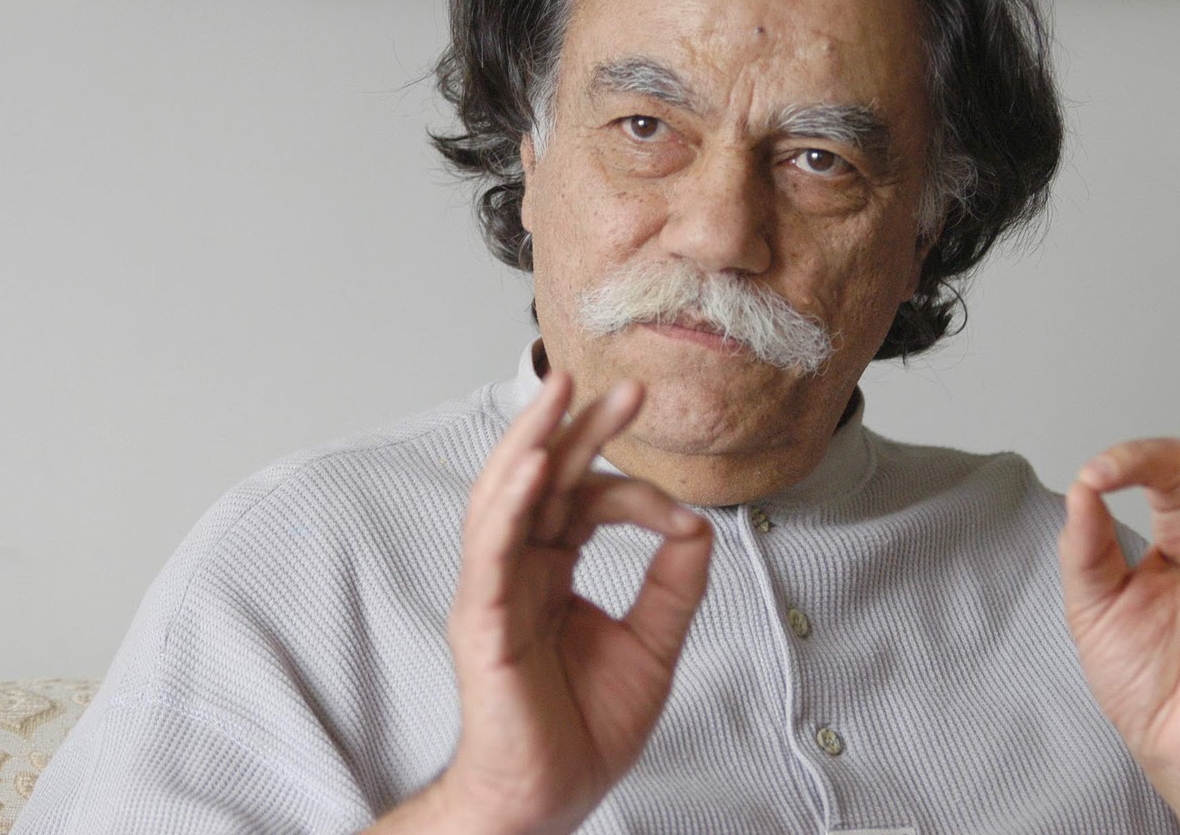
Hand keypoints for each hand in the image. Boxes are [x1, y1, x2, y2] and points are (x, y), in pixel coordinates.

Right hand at [435, 372, 712, 833]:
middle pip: (543, 478)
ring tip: (560, 392)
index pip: (588, 499)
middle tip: (628, 387)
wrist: (551, 799)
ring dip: (533, 440)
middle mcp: (518, 568)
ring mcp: (494, 590)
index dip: (637, 492)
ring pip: (505, 497)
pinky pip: (491, 552)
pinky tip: (535, 468)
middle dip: (581, 426)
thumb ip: (675, 583)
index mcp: (552, 567)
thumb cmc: (584, 728)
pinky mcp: (482, 621)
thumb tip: (697, 523)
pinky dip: (511, 505)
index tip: (680, 516)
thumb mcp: (653, 644)